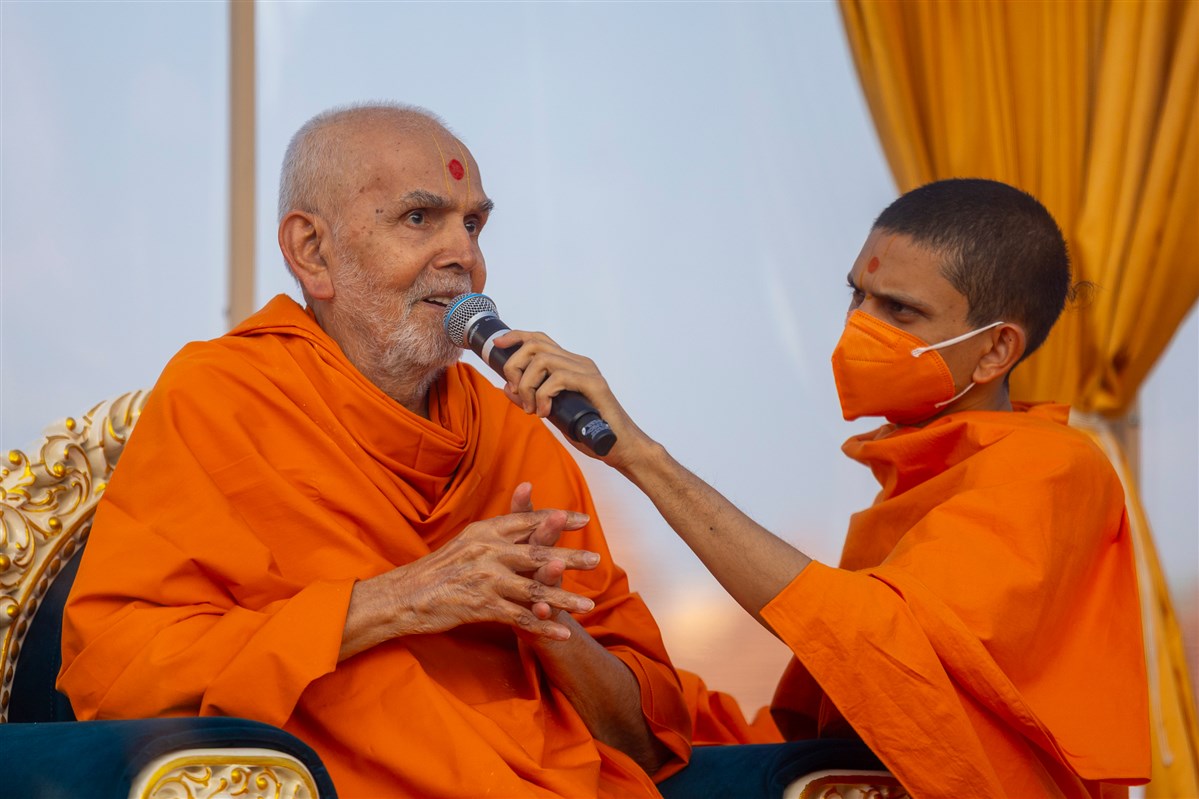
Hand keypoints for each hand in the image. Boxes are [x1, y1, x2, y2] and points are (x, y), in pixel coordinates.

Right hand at [340, 504, 601, 658]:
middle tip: (597, 559)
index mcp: (485, 531)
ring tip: (589, 605)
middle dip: (571, 556)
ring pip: (534, 589)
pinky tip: (563, 633)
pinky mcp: (481, 606)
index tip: (582, 518)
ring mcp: (486, 579)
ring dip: (564, 599)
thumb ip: (496, 530)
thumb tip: (515, 513)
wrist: (405, 596)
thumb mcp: (467, 541)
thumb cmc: (437, 569)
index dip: (557, 518)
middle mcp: (488, 551)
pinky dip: (543, 626)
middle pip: (538, 552)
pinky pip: (520, 618)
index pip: (528, 520)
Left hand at [492, 330, 654, 469]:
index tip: (498, 345)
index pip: (540, 339)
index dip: (516, 337)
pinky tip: (546, 413)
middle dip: (515, 367)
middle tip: (518, 394)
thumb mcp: (552, 413)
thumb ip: (531, 398)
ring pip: (543, 360)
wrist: (620, 446)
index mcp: (570, 365)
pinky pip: (558, 378)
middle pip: (536, 345)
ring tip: (533, 408)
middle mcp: (579, 363)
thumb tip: (506, 387)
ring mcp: (587, 372)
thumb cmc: (590, 431)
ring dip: (527, 385)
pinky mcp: (594, 385)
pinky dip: (544, 395)